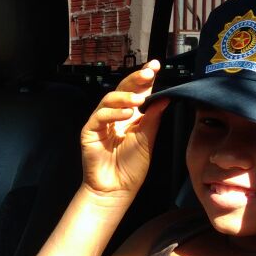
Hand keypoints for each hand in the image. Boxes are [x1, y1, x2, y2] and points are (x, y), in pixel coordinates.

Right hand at [80, 60, 169, 198]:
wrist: (117, 189)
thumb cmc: (132, 167)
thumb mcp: (148, 138)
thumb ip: (153, 117)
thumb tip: (165, 96)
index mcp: (130, 116)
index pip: (137, 92)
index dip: (144, 79)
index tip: (154, 66)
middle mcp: (115, 115)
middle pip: (123, 89)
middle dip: (136, 79)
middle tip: (148, 73)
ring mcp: (101, 122)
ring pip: (110, 99)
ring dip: (125, 97)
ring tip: (139, 101)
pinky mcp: (90, 131)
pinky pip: (100, 115)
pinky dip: (113, 112)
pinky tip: (126, 114)